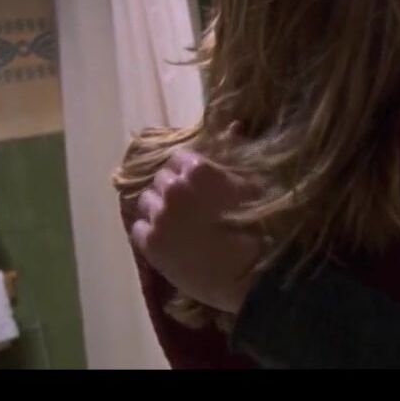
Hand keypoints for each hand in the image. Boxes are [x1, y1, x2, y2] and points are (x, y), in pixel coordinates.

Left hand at [126, 148, 264, 313]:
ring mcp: (159, 217)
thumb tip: (234, 125)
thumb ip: (237, 155)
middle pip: (161, 180)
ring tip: (177, 225)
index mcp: (198, 169)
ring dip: (159, 210)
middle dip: (172, 190)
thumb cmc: (260, 228)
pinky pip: (139, 229)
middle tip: (189, 207)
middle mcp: (173, 188)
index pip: (179, 158)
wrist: (251, 276)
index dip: (188, 171)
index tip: (199, 185)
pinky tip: (168, 241)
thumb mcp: (255, 184)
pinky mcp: (150, 244)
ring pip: (147, 203)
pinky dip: (150, 232)